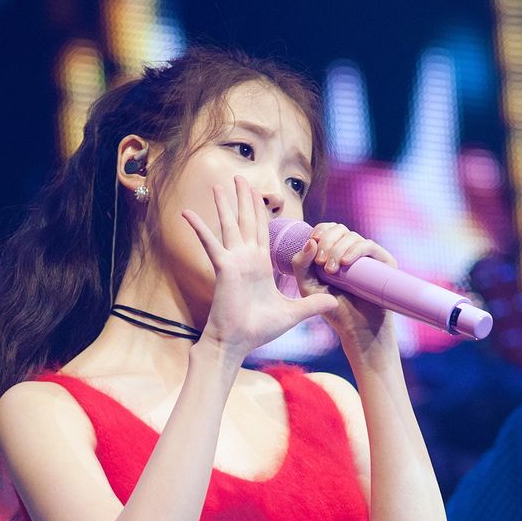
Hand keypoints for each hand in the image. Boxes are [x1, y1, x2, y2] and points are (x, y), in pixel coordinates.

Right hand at [181, 176, 339, 359]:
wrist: (237, 342)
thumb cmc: (258, 330)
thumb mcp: (292, 314)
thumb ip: (312, 304)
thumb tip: (334, 302)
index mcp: (261, 265)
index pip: (264, 232)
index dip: (264, 213)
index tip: (267, 198)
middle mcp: (246, 259)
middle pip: (247, 221)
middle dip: (245, 199)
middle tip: (241, 178)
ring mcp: (234, 261)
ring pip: (230, 225)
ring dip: (225, 204)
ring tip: (219, 183)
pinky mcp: (224, 268)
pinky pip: (209, 243)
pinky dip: (198, 228)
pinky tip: (186, 212)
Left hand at [291, 222, 398, 345]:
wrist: (358, 329)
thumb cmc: (334, 309)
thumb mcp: (308, 287)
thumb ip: (300, 265)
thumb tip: (310, 241)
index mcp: (336, 252)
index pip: (329, 229)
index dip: (320, 231)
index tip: (313, 243)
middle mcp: (353, 251)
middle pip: (339, 229)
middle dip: (327, 242)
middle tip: (321, 264)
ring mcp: (369, 256)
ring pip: (352, 237)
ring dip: (337, 249)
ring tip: (331, 271)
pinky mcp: (384, 262)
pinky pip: (369, 246)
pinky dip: (355, 250)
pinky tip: (346, 263)